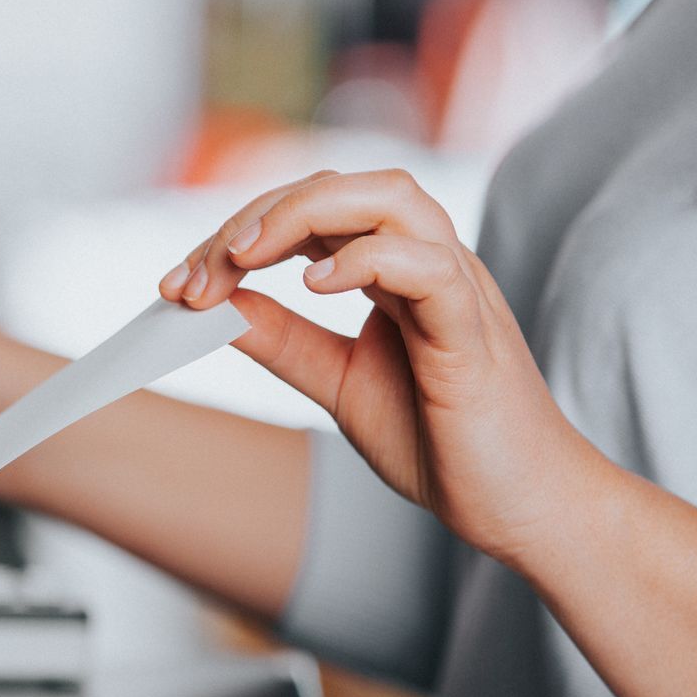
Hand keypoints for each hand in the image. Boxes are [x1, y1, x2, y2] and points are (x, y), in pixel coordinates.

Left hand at [159, 169, 602, 560]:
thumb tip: (213, 306)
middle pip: (341, 189)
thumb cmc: (442, 442)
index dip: (236, 235)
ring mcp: (457, 290)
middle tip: (195, 274)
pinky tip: (314, 285)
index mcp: (393, 271)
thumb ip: (280, 339)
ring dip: (303, 215)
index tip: (176, 286)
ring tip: (243, 256)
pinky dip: (368, 260)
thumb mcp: (336, 382)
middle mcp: (427, 263)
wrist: (520, 508)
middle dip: (255, 218)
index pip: (309, 214)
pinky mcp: (474, 333)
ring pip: (391, 199)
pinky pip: (429, 267)